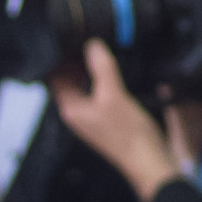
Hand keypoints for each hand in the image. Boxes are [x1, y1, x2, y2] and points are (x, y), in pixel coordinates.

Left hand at [50, 40, 181, 201]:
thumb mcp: (114, 95)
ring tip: (95, 53)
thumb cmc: (129, 133)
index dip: (58, 59)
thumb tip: (91, 45)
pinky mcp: (103, 121)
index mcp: (70, 108)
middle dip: (71, 63)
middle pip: (65, 83)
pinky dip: (97, 83)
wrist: (148, 161)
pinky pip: (94, 96)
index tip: (66, 41)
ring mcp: (89, 118)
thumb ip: (102, 69)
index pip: (53, 79)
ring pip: (80, 89)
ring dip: (85, 72)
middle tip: (82, 42)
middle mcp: (75, 114)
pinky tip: (110, 74)